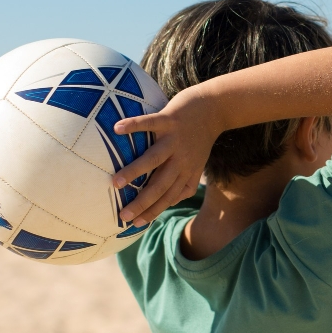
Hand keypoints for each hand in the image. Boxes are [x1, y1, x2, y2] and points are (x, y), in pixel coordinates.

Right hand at [111, 88, 219, 225]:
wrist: (215, 108)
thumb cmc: (200, 138)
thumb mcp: (198, 164)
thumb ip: (186, 184)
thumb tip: (171, 203)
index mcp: (186, 171)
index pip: (168, 197)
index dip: (153, 211)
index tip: (135, 224)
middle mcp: (180, 158)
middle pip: (160, 185)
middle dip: (142, 202)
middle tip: (123, 215)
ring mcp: (175, 139)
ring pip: (154, 159)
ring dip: (135, 171)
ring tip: (116, 183)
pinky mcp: (170, 119)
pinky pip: (150, 123)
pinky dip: (133, 125)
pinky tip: (117, 129)